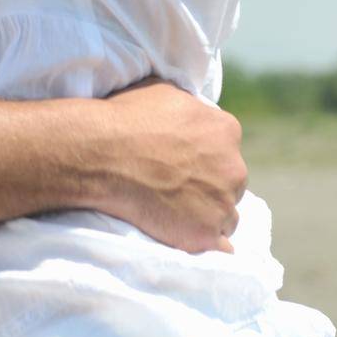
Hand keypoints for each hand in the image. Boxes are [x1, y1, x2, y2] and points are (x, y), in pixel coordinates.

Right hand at [99, 80, 246, 253]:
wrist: (101, 154)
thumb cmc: (126, 118)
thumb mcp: (163, 91)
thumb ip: (191, 107)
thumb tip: (196, 112)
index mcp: (226, 130)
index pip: (226, 147)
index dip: (205, 155)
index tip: (183, 161)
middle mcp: (234, 167)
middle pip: (231, 181)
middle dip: (211, 184)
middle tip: (177, 186)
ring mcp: (222, 203)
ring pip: (227, 214)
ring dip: (208, 212)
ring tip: (176, 211)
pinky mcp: (207, 234)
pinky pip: (220, 245)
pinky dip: (206, 240)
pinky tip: (188, 234)